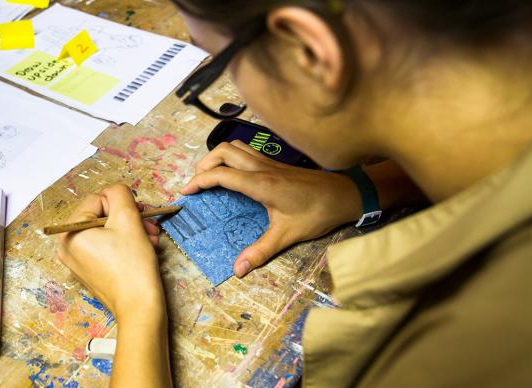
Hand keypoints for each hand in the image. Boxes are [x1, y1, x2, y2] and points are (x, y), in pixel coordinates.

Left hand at [58, 184, 164, 319]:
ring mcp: (78, 261)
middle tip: (150, 225)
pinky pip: (107, 247)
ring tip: (151, 239)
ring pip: (108, 231)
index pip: (98, 200)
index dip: (122, 204)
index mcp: (69, 233)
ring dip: (132, 230)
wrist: (140, 308)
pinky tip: (144, 249)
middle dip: (130, 218)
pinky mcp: (91, 271)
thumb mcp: (128, 219)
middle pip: (103, 216)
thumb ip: (120, 195)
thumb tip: (115, 191)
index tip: (142, 214)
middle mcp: (68, 247)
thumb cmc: (132, 266)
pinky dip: (126, 244)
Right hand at [182, 141, 361, 276]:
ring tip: (210, 177)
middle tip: (197, 184)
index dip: (199, 181)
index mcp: (261, 183)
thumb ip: (261, 251)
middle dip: (204, 164)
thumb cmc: (319, 212)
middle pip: (223, 151)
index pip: (221, 174)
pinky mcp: (276, 163)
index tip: (187, 192)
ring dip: (218, 157)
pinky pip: (246, 152)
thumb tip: (238, 269)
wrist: (347, 194)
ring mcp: (270, 162)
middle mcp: (262, 168)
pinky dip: (232, 159)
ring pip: (235, 147)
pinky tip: (233, 175)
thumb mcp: (288, 235)